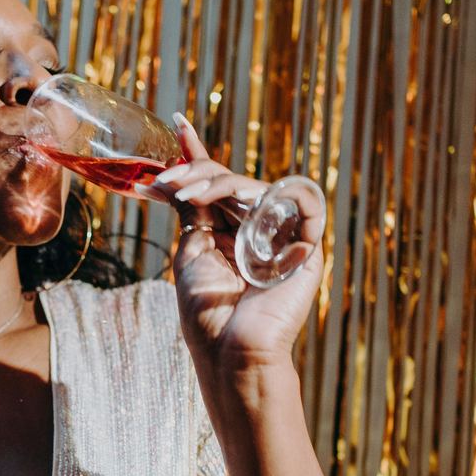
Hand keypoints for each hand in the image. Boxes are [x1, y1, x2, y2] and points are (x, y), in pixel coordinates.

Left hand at [151, 113, 323, 379]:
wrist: (231, 352)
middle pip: (231, 181)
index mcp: (230, 232)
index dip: (198, 153)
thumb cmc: (209, 312)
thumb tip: (172, 176)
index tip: (177, 123)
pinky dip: (275, 195)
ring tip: (186, 194)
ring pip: (255, 187)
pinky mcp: (308, 245)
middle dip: (196, 172)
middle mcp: (258, 230)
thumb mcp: (192, 250)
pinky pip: (305, 201)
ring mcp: (283, 236)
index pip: (216, 184)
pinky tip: (243, 205)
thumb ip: (192, 210)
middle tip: (167, 182)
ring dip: (218, 182)